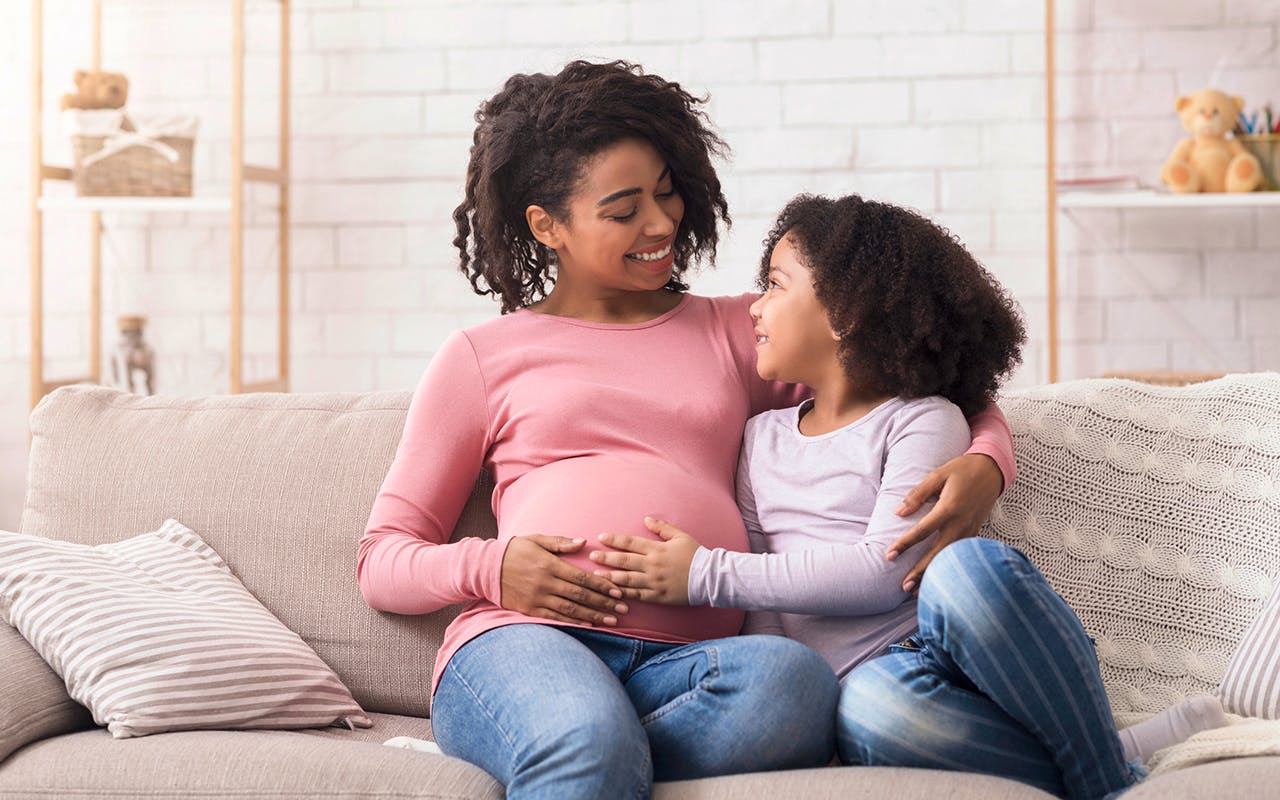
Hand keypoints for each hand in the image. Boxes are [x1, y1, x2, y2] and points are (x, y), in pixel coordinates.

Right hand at [499, 535, 627, 625]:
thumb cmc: (514, 550)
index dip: (601, 585)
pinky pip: (556, 617)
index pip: (581, 577)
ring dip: (593, 616)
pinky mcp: (530, 609)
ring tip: (612, 621)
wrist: (486, 568)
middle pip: (580, 595)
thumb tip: (583, 542)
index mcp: (549, 564)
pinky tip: (589, 625)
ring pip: (571, 609)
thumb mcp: (536, 540)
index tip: (618, 591)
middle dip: (604, 603)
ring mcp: (538, 598)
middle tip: (623, 609)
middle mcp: (545, 583)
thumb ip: (560, 543)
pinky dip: (573, 622)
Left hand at [589, 517, 699, 604]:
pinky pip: (637, 595)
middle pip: (624, 561)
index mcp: (657, 549)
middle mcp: (652, 565)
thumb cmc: (696, 554)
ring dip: (610, 577)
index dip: (614, 540)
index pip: (630, 543)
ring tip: (595, 575)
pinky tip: (612, 592)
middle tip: (591, 556)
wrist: (710, 577)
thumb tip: (646, 519)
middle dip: (606, 558)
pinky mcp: (658, 596)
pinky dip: (624, 594)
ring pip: (627, 579)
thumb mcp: (680, 536)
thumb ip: (662, 528)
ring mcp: (654, 582)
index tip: (601, 538)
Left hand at [887, 453, 1002, 593]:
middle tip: (904, 586)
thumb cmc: (962, 471)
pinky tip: (938, 577)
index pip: (923, 530)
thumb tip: (898, 511)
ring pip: (950, 558)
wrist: (992, 471)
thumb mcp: (938, 475)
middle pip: (938, 552)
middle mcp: (961, 523)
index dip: (905, 544)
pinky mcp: (975, 532)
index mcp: (949, 508)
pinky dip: (948, 567)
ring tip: (917, 590)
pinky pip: (960, 555)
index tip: (890, 555)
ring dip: (934, 574)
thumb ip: (918, 494)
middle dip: (921, 571)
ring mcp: (970, 530)